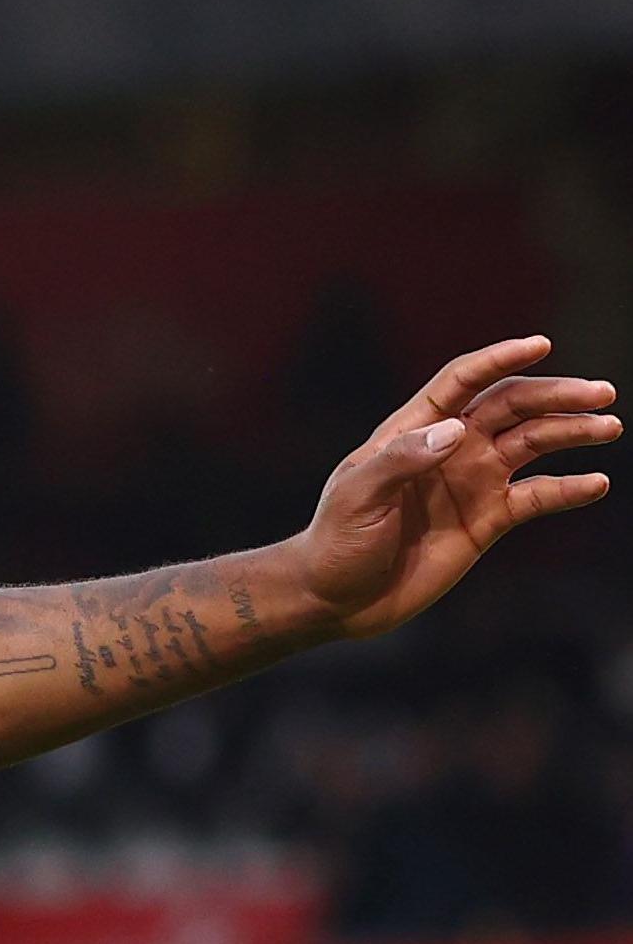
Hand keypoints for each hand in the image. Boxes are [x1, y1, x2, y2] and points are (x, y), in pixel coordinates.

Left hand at [289, 334, 612, 637]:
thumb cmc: (336, 541)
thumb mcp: (358, 496)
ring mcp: (473, 481)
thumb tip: (456, 429)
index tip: (540, 344)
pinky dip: (568, 489)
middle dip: (556, 395)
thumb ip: (402, 460)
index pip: (463, 381)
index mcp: (413, 429)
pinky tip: (595, 484)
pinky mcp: (488, 520)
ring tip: (609, 426)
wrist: (337, 599)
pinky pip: (537, 497)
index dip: (499, 359)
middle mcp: (452, 447)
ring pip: (534, 444)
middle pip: (513, 406)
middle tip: (601, 393)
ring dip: (572, 432)